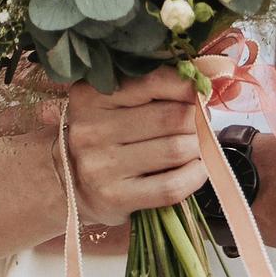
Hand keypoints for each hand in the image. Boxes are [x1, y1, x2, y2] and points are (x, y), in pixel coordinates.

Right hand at [56, 67, 202, 226]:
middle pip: (171, 117)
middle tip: (199, 123)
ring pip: (175, 150)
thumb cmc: (103, 134)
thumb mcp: (113, 101)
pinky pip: (171, 186)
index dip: (186, 86)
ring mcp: (102, 167)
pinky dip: (194, 176)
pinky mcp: (116, 198)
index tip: (198, 93)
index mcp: (90, 96)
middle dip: (195, 119)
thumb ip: (153, 85)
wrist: (71, 182)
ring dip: (197, 147)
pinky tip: (193, 169)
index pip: (153, 81)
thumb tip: (205, 78)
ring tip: (194, 145)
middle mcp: (92, 130)